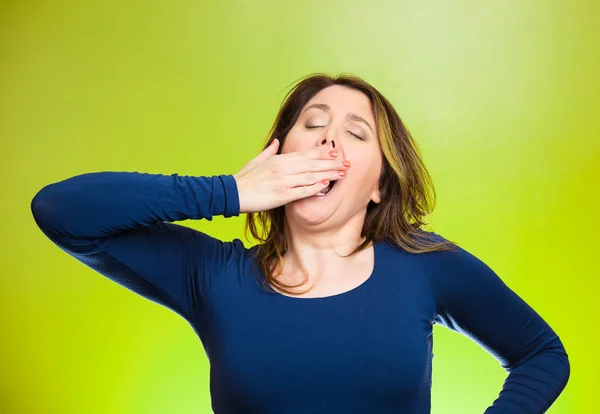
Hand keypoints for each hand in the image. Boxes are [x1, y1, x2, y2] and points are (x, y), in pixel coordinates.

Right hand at [232, 139, 350, 213]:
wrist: (231, 192)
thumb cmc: (243, 178)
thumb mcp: (256, 160)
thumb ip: (269, 151)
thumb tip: (276, 142)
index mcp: (278, 159)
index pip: (305, 154)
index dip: (322, 152)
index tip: (335, 150)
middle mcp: (282, 168)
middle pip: (311, 164)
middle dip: (330, 163)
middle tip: (346, 162)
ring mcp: (282, 181)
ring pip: (310, 176)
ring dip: (328, 174)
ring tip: (342, 173)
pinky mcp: (281, 195)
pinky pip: (301, 191)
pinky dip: (314, 187)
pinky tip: (325, 185)